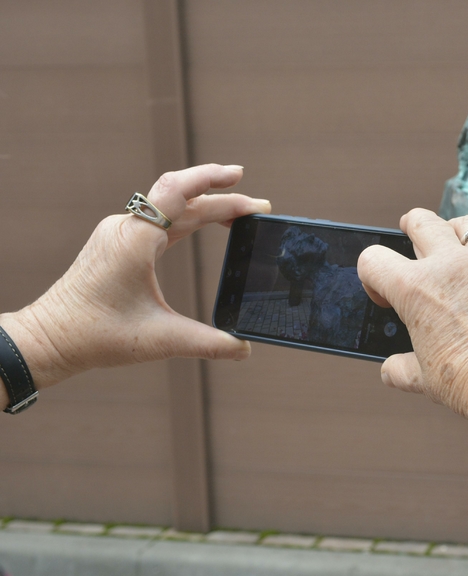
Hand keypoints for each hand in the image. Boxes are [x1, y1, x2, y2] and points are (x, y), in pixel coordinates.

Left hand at [0, 164, 270, 398]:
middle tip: (260, 208)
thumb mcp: (159, 340)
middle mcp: (126, 230)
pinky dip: (188, 217)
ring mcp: (120, 235)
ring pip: (172, 208)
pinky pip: (159, 219)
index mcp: (134, 241)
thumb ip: (208, 343)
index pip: (176, 191)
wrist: (49, 339)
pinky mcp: (118, 244)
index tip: (240, 176)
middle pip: (183, 200)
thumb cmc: (94, 336)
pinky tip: (203, 224)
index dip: (210, 178)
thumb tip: (244, 349)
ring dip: (207, 207)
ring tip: (240, 215)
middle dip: (224, 201)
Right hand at [358, 208, 467, 458]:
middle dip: (410, 226)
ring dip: (454, 230)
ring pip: (467, 224)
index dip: (371, 275)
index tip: (385, 294)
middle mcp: (448, 265)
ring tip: (454, 242)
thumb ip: (401, 369)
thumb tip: (390, 371)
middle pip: (420, 221)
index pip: (373, 259)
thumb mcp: (423, 379)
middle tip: (410, 232)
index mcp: (414, 289)